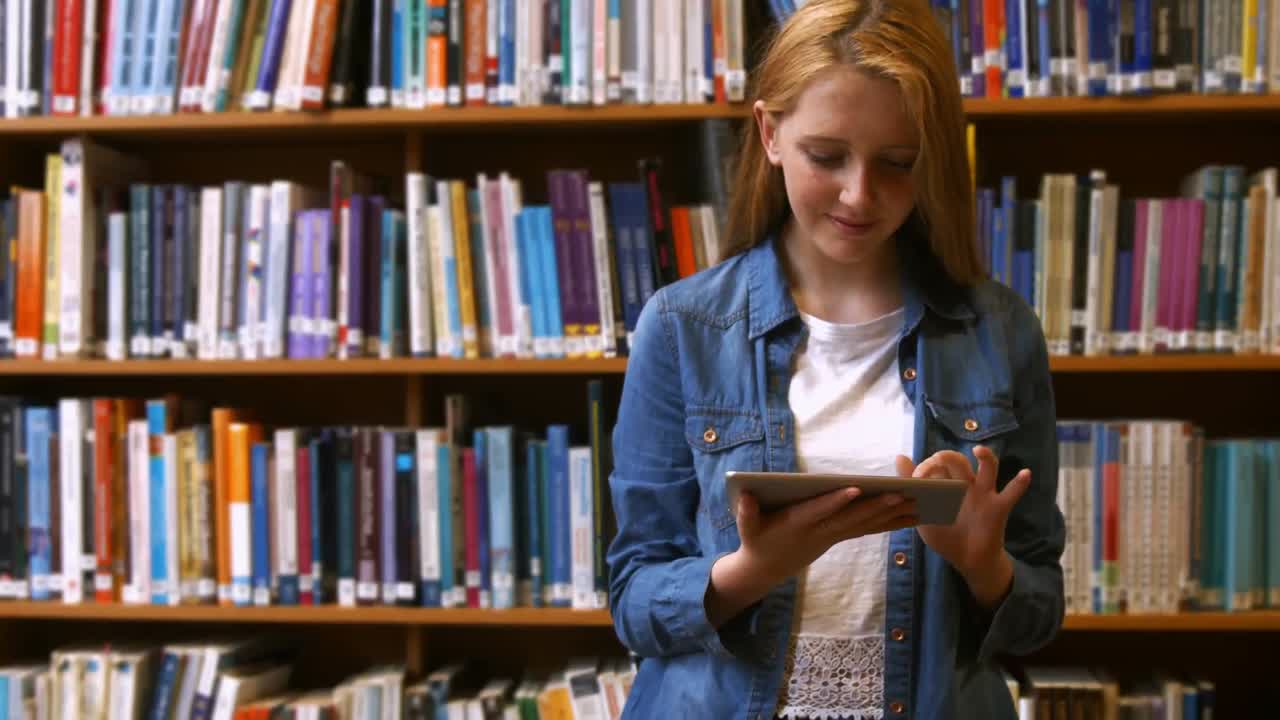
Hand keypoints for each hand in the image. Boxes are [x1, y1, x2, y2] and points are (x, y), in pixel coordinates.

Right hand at [735, 486, 918, 585]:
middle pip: (851, 519)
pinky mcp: (836, 538)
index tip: (855, 488)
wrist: (765, 569)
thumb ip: (745, 512)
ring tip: (915, 505)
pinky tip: (907, 517)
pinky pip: (865, 530)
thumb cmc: (755, 541)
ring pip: (864, 526)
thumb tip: (744, 494)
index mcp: (796, 524)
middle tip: (903, 495)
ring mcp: (830, 536)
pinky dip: (886, 524)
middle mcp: (818, 531)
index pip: (818, 510)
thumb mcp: (746, 528)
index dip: (836, 501)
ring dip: (890, 517)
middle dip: (877, 507)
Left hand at [894, 446, 1029, 607]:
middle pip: (958, 460)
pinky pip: (1012, 493)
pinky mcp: (999, 508)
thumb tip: (900, 456)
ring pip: (988, 468)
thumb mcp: (923, 512)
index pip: (936, 464)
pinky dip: (1019, 484)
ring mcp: (984, 494)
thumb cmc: (945, 535)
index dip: (925, 466)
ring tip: (979, 451)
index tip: (916, 478)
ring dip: (986, 457)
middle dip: (944, 458)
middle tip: (932, 466)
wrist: (967, 560)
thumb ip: (912, 485)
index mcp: (947, 484)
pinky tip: (1025, 474)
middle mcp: (966, 484)